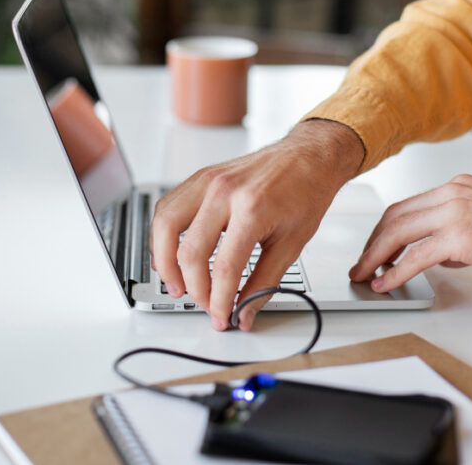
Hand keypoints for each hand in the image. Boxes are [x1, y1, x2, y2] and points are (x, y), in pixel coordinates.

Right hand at [150, 120, 363, 330]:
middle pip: (190, 252)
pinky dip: (163, 235)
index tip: (222, 316)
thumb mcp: (292, 243)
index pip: (225, 268)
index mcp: (252, 208)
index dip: (220, 300)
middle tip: (205, 303)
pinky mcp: (200, 177)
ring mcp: (207, 180)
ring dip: (165, 263)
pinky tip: (172, 254)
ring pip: (165, 226)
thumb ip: (265, 283)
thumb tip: (245, 313)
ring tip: (177, 285)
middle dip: (194, 289)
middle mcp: (224, 191)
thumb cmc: (305, 191)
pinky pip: (167, 208)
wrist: (308, 156)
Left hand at [348, 174, 471, 291]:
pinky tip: (386, 283)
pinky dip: (395, 272)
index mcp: (457, 186)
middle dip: (373, 243)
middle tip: (362, 264)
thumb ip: (458, 225)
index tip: (375, 246)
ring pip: (398, 232)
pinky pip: (416, 256)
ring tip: (366, 275)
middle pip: (395, 216)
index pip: (408, 205)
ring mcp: (454, 213)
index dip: (385, 229)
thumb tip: (436, 252)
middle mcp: (451, 194)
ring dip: (376, 257)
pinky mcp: (459, 236)